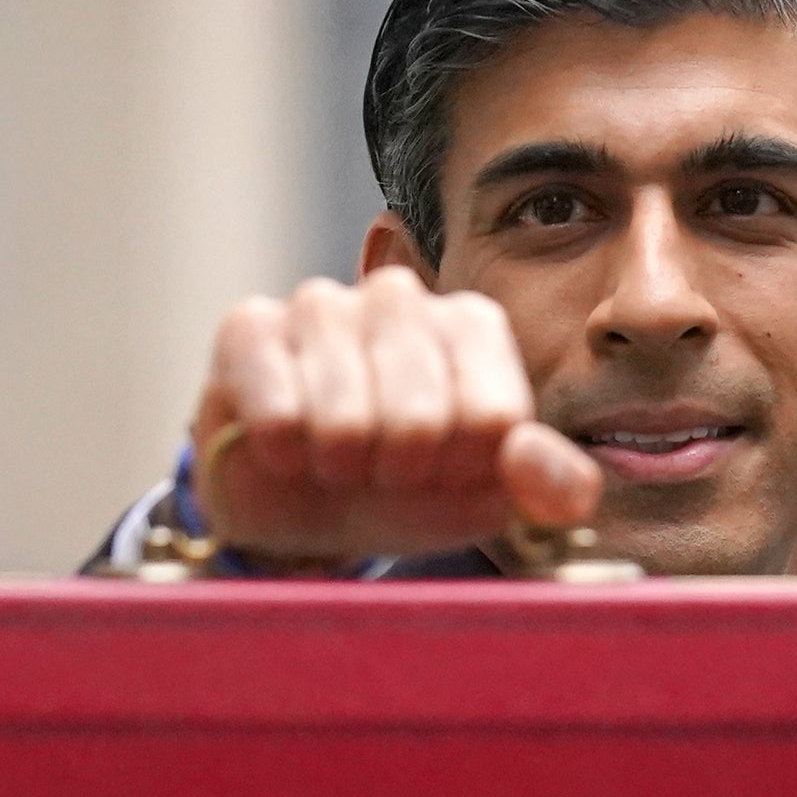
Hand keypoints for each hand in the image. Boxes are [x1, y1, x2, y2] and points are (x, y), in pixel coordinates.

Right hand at [192, 268, 601, 561]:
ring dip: (339, 469)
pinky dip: (284, 456)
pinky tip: (283, 447)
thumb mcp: (487, 496)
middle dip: (398, 476)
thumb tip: (536, 465)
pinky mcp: (249, 327)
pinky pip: (278, 413)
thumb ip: (547, 485)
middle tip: (380, 471)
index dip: (462, 474)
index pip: (493, 421)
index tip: (442, 471)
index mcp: (472, 326)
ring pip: (346, 421)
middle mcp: (400, 297)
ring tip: (332, 459)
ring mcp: (321, 304)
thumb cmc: (404, 486)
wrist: (301, 499)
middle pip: (421, 422)